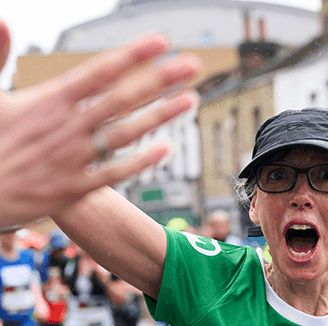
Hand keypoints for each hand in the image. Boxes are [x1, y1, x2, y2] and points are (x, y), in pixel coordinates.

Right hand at [0, 21, 201, 226]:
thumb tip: (2, 18)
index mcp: (48, 100)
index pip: (99, 71)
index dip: (133, 55)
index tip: (161, 43)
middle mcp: (68, 127)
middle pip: (123, 98)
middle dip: (160, 79)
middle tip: (191, 66)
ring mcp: (75, 158)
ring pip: (127, 133)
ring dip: (161, 115)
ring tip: (190, 100)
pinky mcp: (77, 187)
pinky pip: (117, 172)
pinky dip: (143, 160)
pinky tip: (167, 149)